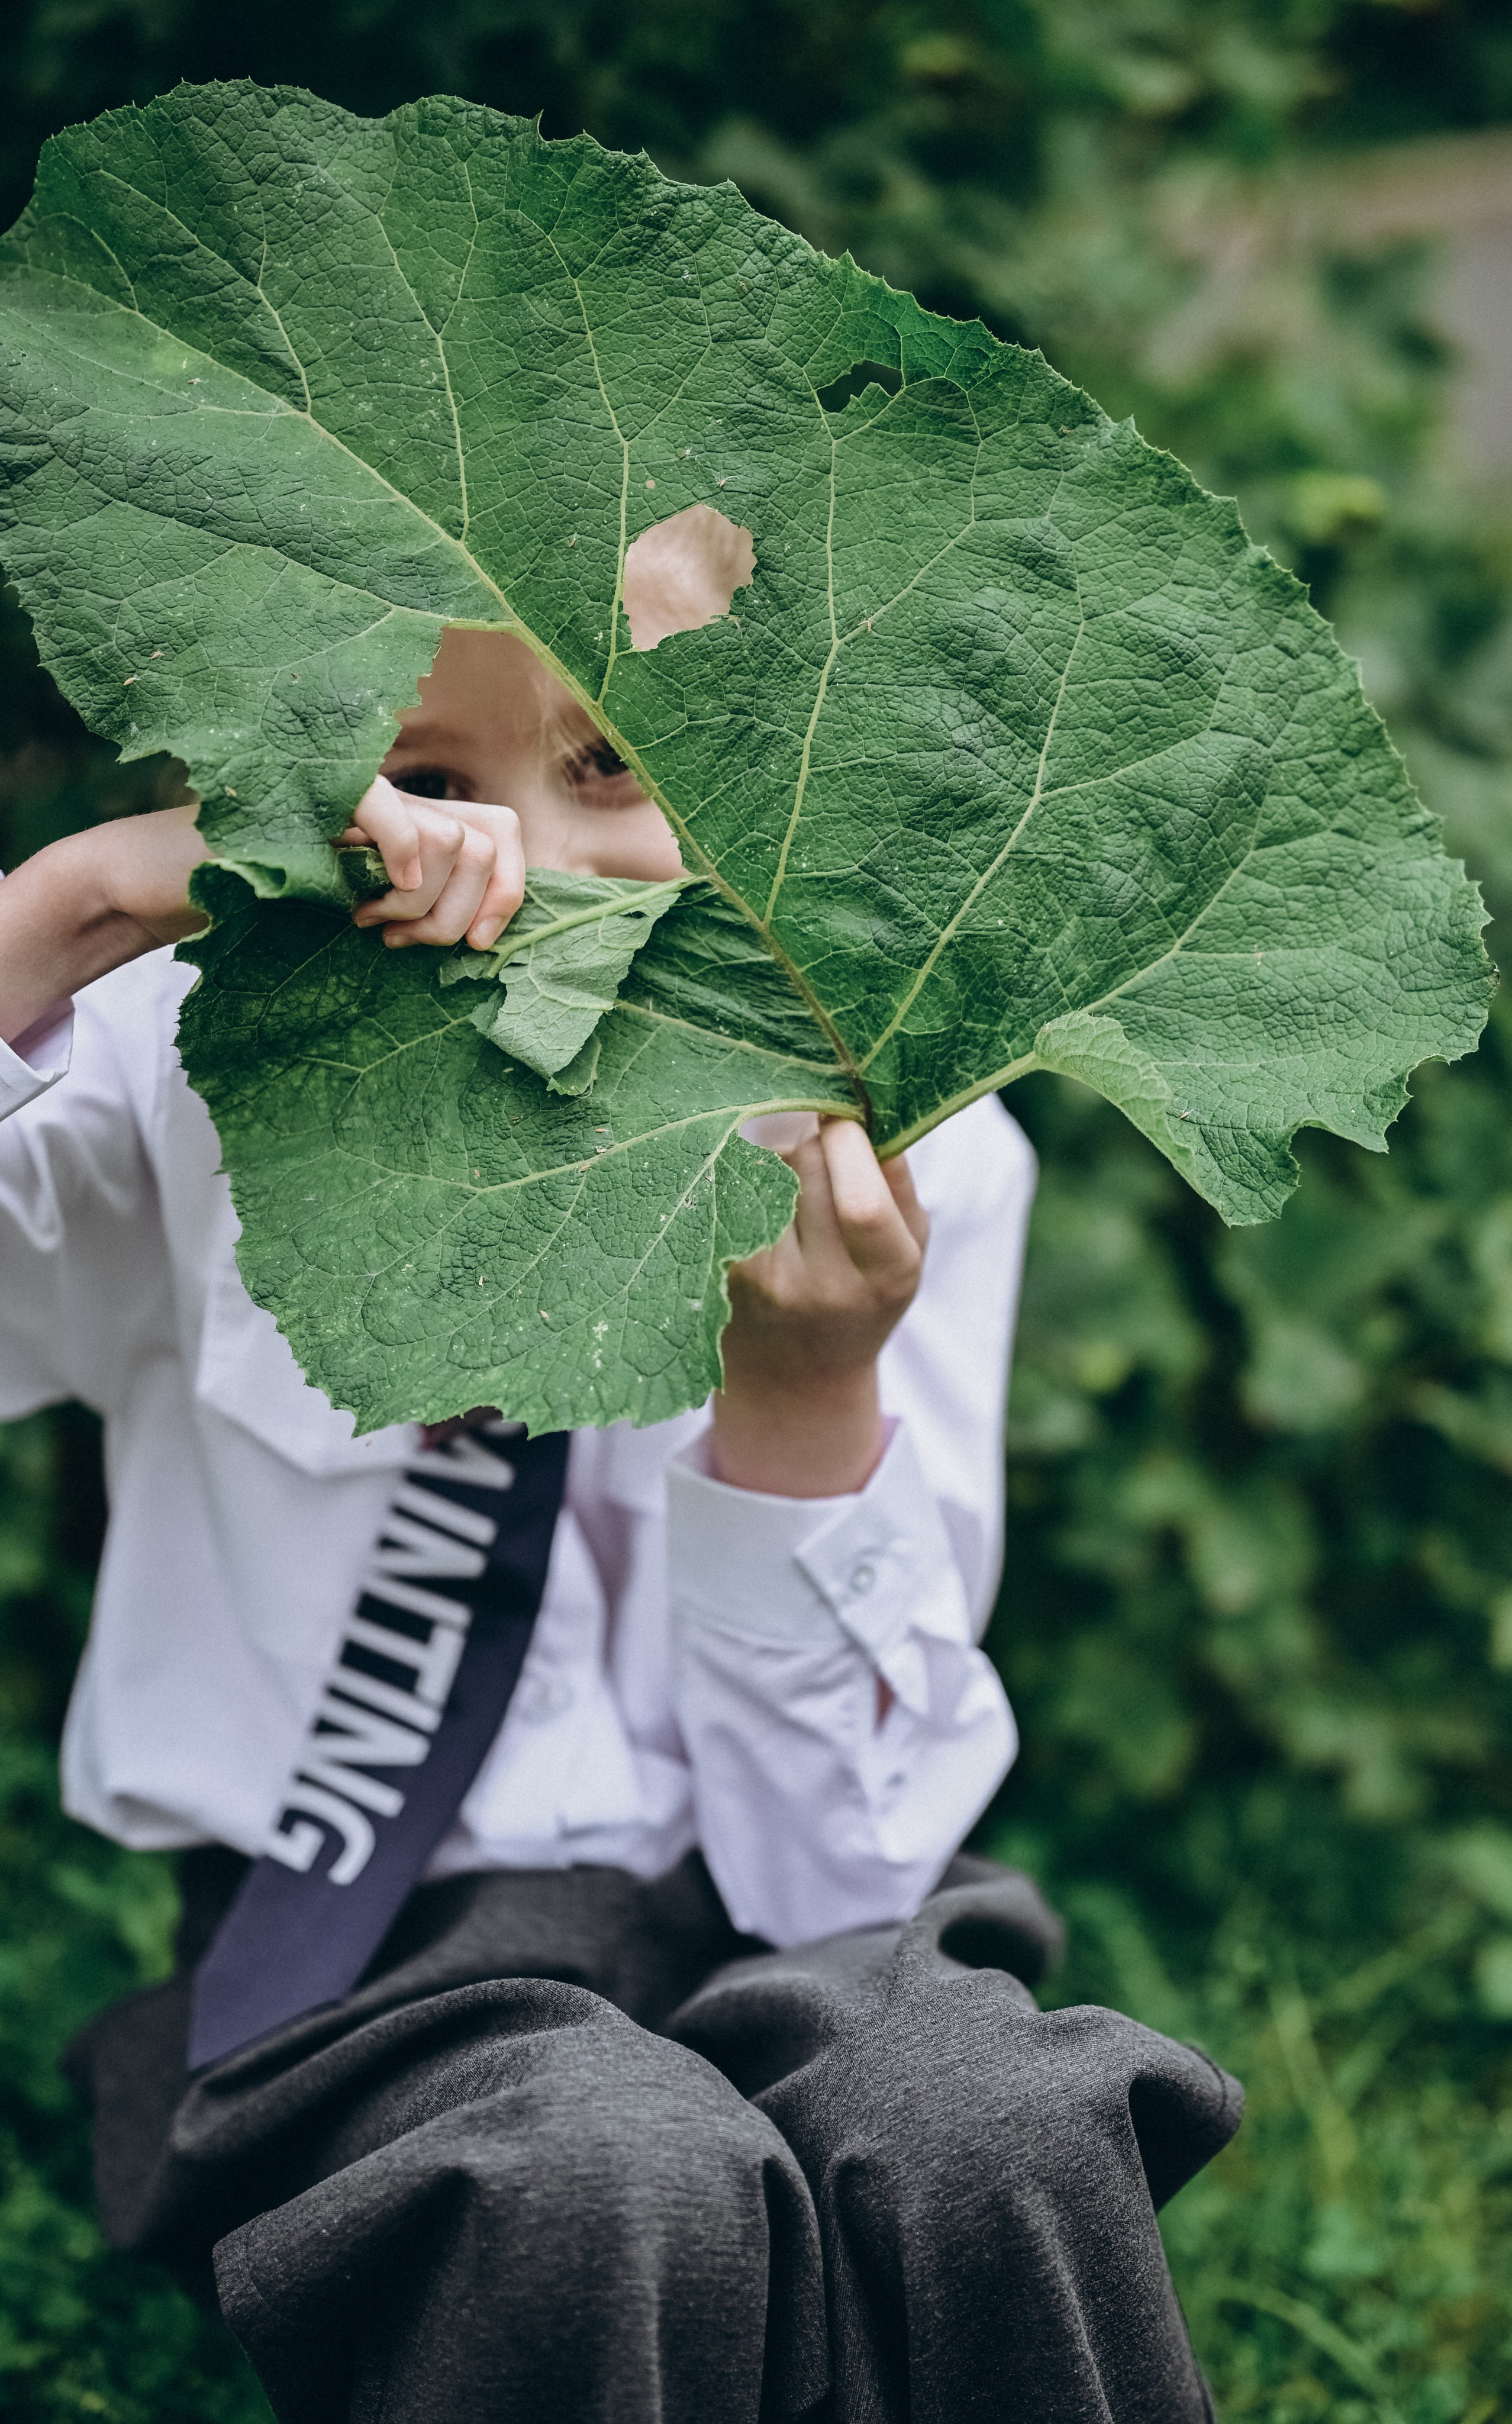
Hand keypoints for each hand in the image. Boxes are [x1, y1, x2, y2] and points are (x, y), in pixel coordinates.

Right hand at [0, 776, 528, 1047]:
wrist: (161, 881)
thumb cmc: (254, 906)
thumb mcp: (348, 915)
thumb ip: (409, 914)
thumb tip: (482, 945)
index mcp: (408, 827)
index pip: (501, 834)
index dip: (509, 894)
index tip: (476, 946)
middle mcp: (394, 802)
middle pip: (490, 838)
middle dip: (463, 911)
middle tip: (405, 938)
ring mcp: (357, 795)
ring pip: (454, 838)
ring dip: (422, 901)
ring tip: (368, 924)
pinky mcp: (311, 795)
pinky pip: (385, 806)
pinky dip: (399, 851)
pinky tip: (371, 898)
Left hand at [710, 1117, 927, 1497]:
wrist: (792, 1380)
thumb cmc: (862, 1296)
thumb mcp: (906, 1250)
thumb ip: (898, 1182)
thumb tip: (868, 1103)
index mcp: (885, 1278)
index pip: (862, 1202)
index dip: (850, 1143)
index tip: (845, 1119)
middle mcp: (819, 1288)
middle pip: (808, 1168)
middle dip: (812, 1137)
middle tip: (816, 1140)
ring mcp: (760, 1282)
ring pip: (761, 1170)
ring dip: (774, 1151)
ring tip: (786, 1173)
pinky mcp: (715, 1271)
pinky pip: (728, 1189)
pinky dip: (740, 1173)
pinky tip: (751, 1189)